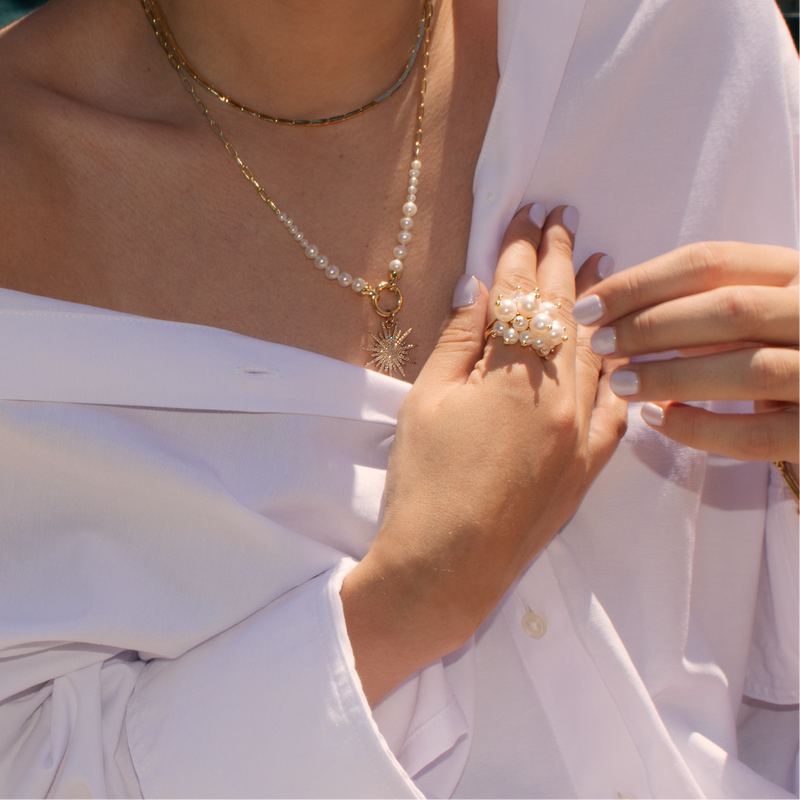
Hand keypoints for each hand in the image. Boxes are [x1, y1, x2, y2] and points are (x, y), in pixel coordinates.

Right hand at [341, 206, 626, 704]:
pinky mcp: (589, 465)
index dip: (519, 252)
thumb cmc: (423, 483)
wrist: (446, 568)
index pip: (520, 298)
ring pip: (593, 351)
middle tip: (562, 221)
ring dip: (593, 304)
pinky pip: (615, 406)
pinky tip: (613, 347)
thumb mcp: (425, 402)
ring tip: (597, 261)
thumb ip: (458, 341)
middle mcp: (560, 397)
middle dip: (560, 262)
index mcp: (513, 377)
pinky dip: (613, 369)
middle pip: (563, 314)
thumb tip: (478, 289)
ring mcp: (582, 432)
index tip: (523, 219)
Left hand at [571, 241, 799, 461]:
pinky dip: (700, 427)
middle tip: (600, 344)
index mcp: (797, 271)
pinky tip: (655, 418)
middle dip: (652, 327)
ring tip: (619, 383)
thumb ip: (702, 306)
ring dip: (672, 376)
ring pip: (748, 370)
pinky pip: (757, 435)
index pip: (710, 262)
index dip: (640, 283)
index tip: (589, 305)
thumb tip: (616, 311)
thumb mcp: (754, 311)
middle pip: (729, 310)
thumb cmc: (780, 346)